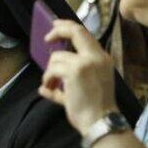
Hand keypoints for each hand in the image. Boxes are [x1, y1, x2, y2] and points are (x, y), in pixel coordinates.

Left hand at [39, 20, 119, 134]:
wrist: (101, 122)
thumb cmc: (95, 109)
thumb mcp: (88, 87)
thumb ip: (69, 81)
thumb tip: (46, 86)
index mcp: (102, 59)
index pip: (85, 34)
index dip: (68, 27)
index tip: (56, 25)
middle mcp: (96, 57)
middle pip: (75, 31)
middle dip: (58, 30)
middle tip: (47, 37)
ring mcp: (85, 62)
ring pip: (56, 57)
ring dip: (49, 72)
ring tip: (52, 85)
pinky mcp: (74, 71)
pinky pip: (51, 70)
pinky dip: (47, 79)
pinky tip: (49, 89)